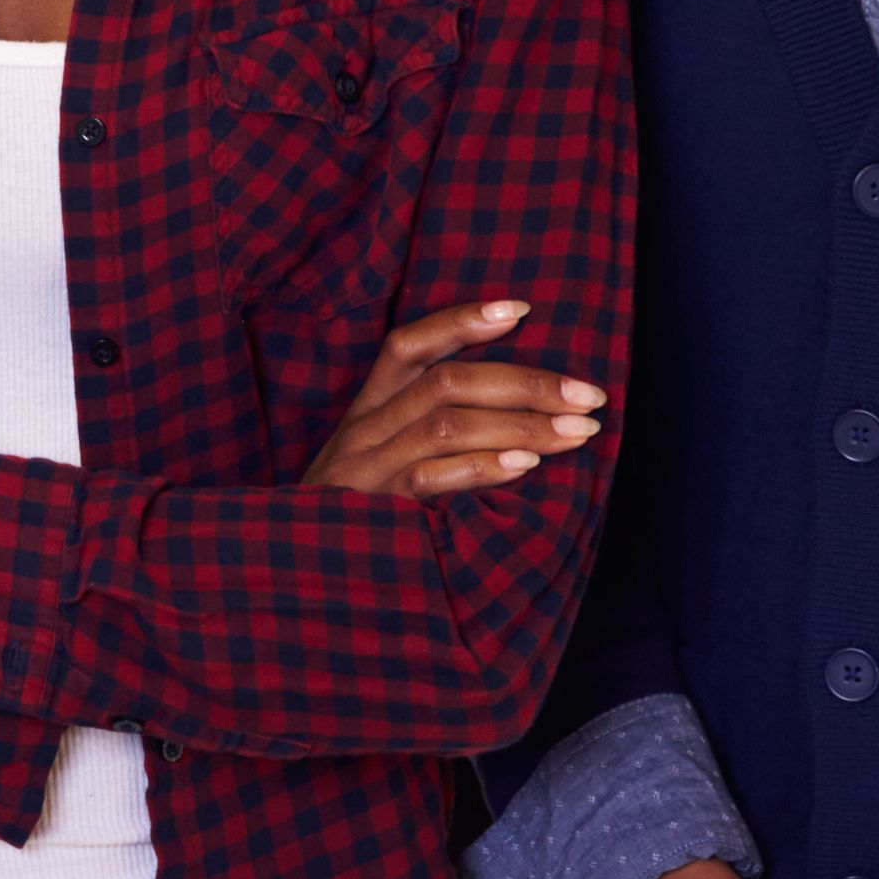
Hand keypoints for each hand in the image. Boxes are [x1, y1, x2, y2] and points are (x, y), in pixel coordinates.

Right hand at [302, 298, 605, 496]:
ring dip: (520, 423)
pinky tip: (527, 464)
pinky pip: (431, 478)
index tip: (521, 309)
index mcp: (367, 409)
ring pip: (446, 424)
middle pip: (446, 381)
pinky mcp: (375, 510)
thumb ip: (424, 431)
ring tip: (578, 430)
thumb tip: (518, 412)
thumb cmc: (352, 513)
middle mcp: (365, 429)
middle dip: (525, 382)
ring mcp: (367, 469)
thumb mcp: (376, 460)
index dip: (461, 322)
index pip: (408, 345)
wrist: (291, 570)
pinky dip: (483, 466)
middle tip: (588, 393)